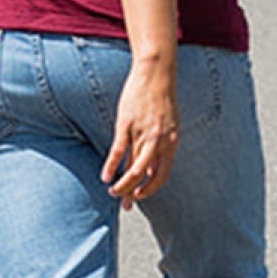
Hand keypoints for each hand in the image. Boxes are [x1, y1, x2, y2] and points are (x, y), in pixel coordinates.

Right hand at [105, 61, 178, 206]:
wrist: (156, 74)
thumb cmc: (161, 99)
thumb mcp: (168, 125)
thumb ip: (159, 148)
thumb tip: (150, 170)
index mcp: (171, 142)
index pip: (162, 175)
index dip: (150, 189)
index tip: (140, 197)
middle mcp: (159, 141)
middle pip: (146, 176)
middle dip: (134, 193)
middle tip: (124, 204)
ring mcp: (143, 133)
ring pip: (133, 167)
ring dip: (123, 185)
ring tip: (113, 193)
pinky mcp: (127, 124)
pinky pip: (119, 151)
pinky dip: (111, 166)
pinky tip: (105, 176)